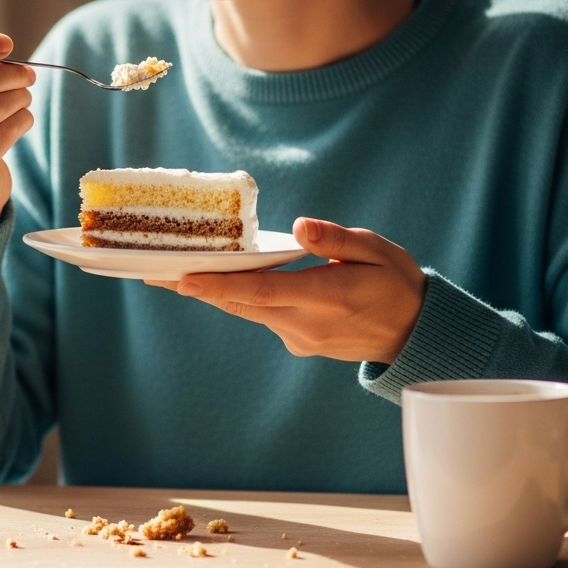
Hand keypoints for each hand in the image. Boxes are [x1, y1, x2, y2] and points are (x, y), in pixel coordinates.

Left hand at [146, 217, 428, 362]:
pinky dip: (238, 299)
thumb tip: (299, 226)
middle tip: (153, 274)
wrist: (414, 334)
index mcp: (326, 298)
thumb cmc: (396, 283)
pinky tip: (216, 282)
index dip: (220, 285)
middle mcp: (306, 325)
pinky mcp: (298, 341)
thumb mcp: (376, 251)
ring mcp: (299, 338)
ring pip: (247, 311)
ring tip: (170, 275)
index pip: (262, 292)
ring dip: (212, 293)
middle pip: (241, 305)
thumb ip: (336, 240)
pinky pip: (261, 316)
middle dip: (197, 288)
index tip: (184, 278)